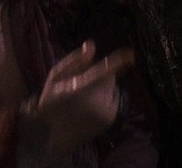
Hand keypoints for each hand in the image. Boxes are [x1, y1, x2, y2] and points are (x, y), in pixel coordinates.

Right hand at [33, 40, 133, 156]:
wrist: (52, 136)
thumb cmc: (50, 103)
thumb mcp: (55, 78)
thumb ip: (74, 60)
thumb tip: (91, 45)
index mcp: (80, 90)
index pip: (102, 72)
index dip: (117, 62)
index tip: (130, 53)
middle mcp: (97, 102)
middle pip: (109, 77)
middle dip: (100, 76)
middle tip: (82, 83)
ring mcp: (106, 113)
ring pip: (112, 87)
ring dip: (103, 88)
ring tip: (84, 97)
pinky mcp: (111, 119)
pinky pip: (113, 99)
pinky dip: (105, 98)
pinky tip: (90, 107)